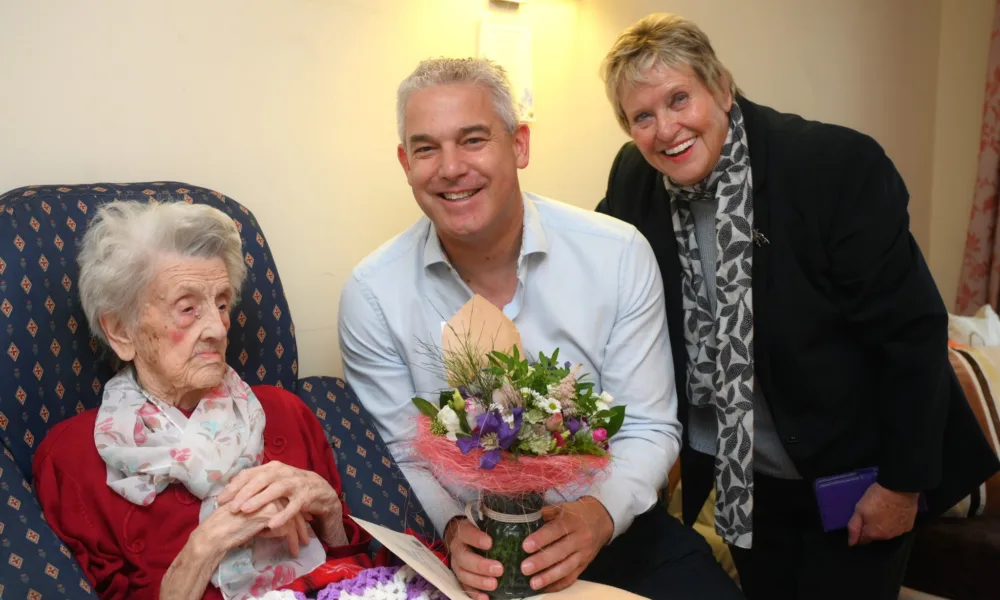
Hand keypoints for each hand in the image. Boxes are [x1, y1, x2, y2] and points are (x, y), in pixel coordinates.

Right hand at [193, 498, 308, 561]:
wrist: (216, 532)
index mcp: (263, 489)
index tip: (304, 524)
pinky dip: (291, 541)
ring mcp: (270, 500)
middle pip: (292, 507)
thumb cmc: (230, 525)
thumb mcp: (252, 515)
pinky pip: (287, 529)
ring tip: (303, 545)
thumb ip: (266, 513)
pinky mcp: (270, 513)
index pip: (286, 500)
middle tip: (307, 538)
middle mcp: (268, 491)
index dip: (295, 513)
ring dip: (298, 534)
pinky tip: (293, 551)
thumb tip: (286, 523)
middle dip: (301, 524)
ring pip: (292, 518)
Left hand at [217, 461, 346, 545]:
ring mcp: (295, 483)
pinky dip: (283, 515)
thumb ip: (255, 484)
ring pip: (276, 489)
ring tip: (245, 511)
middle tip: (231, 507)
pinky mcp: (306, 496)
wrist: (319, 489)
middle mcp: (283, 472)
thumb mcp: (273, 481)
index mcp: (272, 468)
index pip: (250, 473)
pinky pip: (293, 506)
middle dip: (244, 493)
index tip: (221, 500)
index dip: (234, 486)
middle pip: (261, 479)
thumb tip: (229, 494)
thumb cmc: (290, 487)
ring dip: (260, 499)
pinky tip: (272, 525)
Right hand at [445, 517, 502, 599]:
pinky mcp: (460, 578)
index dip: (477, 538)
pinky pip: (464, 588)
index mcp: (463, 532)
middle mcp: (457, 548)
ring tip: (494, 585)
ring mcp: (457, 565)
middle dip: (481, 565)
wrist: (461, 538)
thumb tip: (518, 522)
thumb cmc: (480, 530)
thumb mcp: (484, 522)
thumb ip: (496, 523)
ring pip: (463, 575)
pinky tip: (486, 598)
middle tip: (499, 569)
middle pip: (465, 558)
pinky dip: (474, 594)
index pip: (468, 533)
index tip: (490, 543)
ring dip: (479, 582)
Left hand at [520, 497, 612, 591]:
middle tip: (525, 568)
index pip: (556, 530)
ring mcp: (583, 554)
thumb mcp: (562, 508)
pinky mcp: (584, 565)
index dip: (541, 539)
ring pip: (566, 568)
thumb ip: (545, 513)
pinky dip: (558, 585)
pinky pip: (572, 577)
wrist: (600, 520)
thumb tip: (525, 518)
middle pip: (560, 552)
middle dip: (541, 561)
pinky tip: (545, 588)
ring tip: (533, 583)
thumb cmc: (575, 513)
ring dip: (549, 577)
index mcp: (572, 521)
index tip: (525, 546)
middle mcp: (579, 538)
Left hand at [847, 483, 918, 545]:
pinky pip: (898, 527)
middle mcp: (888, 537)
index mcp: (874, 534)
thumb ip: (854, 527)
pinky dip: (895, 523)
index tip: (859, 523)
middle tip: (870, 514)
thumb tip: (851, 543)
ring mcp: (900, 532)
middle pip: (876, 536)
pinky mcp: (909, 525)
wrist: (900, 488)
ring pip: (888, 532)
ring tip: (882, 512)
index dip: (860, 532)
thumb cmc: (877, 498)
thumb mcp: (859, 509)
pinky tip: (894, 513)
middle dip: (872, 529)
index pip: (863, 540)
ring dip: (884, 526)